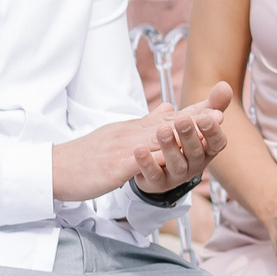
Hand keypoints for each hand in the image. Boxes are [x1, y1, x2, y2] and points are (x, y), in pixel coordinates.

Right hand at [55, 86, 233, 202]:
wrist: (56, 168)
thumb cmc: (87, 155)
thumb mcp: (118, 135)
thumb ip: (144, 123)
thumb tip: (168, 108)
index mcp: (133, 129)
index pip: (168, 119)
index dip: (193, 113)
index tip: (218, 107)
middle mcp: (130, 135)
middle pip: (166, 125)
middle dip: (194, 119)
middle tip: (220, 113)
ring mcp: (122, 150)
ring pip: (155, 140)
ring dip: (181, 134)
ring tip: (202, 132)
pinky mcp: (112, 168)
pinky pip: (136, 163)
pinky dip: (153, 160)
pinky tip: (170, 159)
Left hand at [138, 85, 230, 193]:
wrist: (157, 166)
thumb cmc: (181, 140)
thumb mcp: (194, 121)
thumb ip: (210, 104)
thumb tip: (224, 85)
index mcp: (206, 149)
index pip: (217, 143)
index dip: (213, 131)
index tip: (206, 117)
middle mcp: (195, 164)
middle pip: (196, 153)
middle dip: (189, 135)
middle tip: (182, 120)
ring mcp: (177, 175)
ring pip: (177, 164)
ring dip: (169, 147)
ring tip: (161, 130)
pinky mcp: (157, 183)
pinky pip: (154, 175)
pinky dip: (147, 163)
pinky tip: (139, 149)